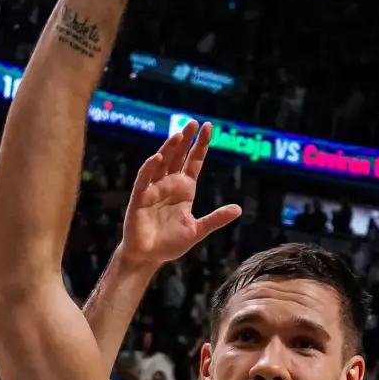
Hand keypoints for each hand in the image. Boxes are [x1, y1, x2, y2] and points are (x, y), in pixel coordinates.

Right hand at [118, 122, 243, 271]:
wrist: (149, 257)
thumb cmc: (171, 243)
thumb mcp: (197, 230)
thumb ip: (216, 219)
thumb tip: (238, 209)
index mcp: (184, 189)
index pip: (193, 161)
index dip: (200, 145)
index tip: (207, 127)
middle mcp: (169, 184)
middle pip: (178, 156)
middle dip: (185, 139)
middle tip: (193, 122)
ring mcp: (154, 188)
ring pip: (162, 162)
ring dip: (169, 148)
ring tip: (178, 135)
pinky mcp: (140, 197)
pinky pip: (145, 178)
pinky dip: (150, 167)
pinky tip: (159, 157)